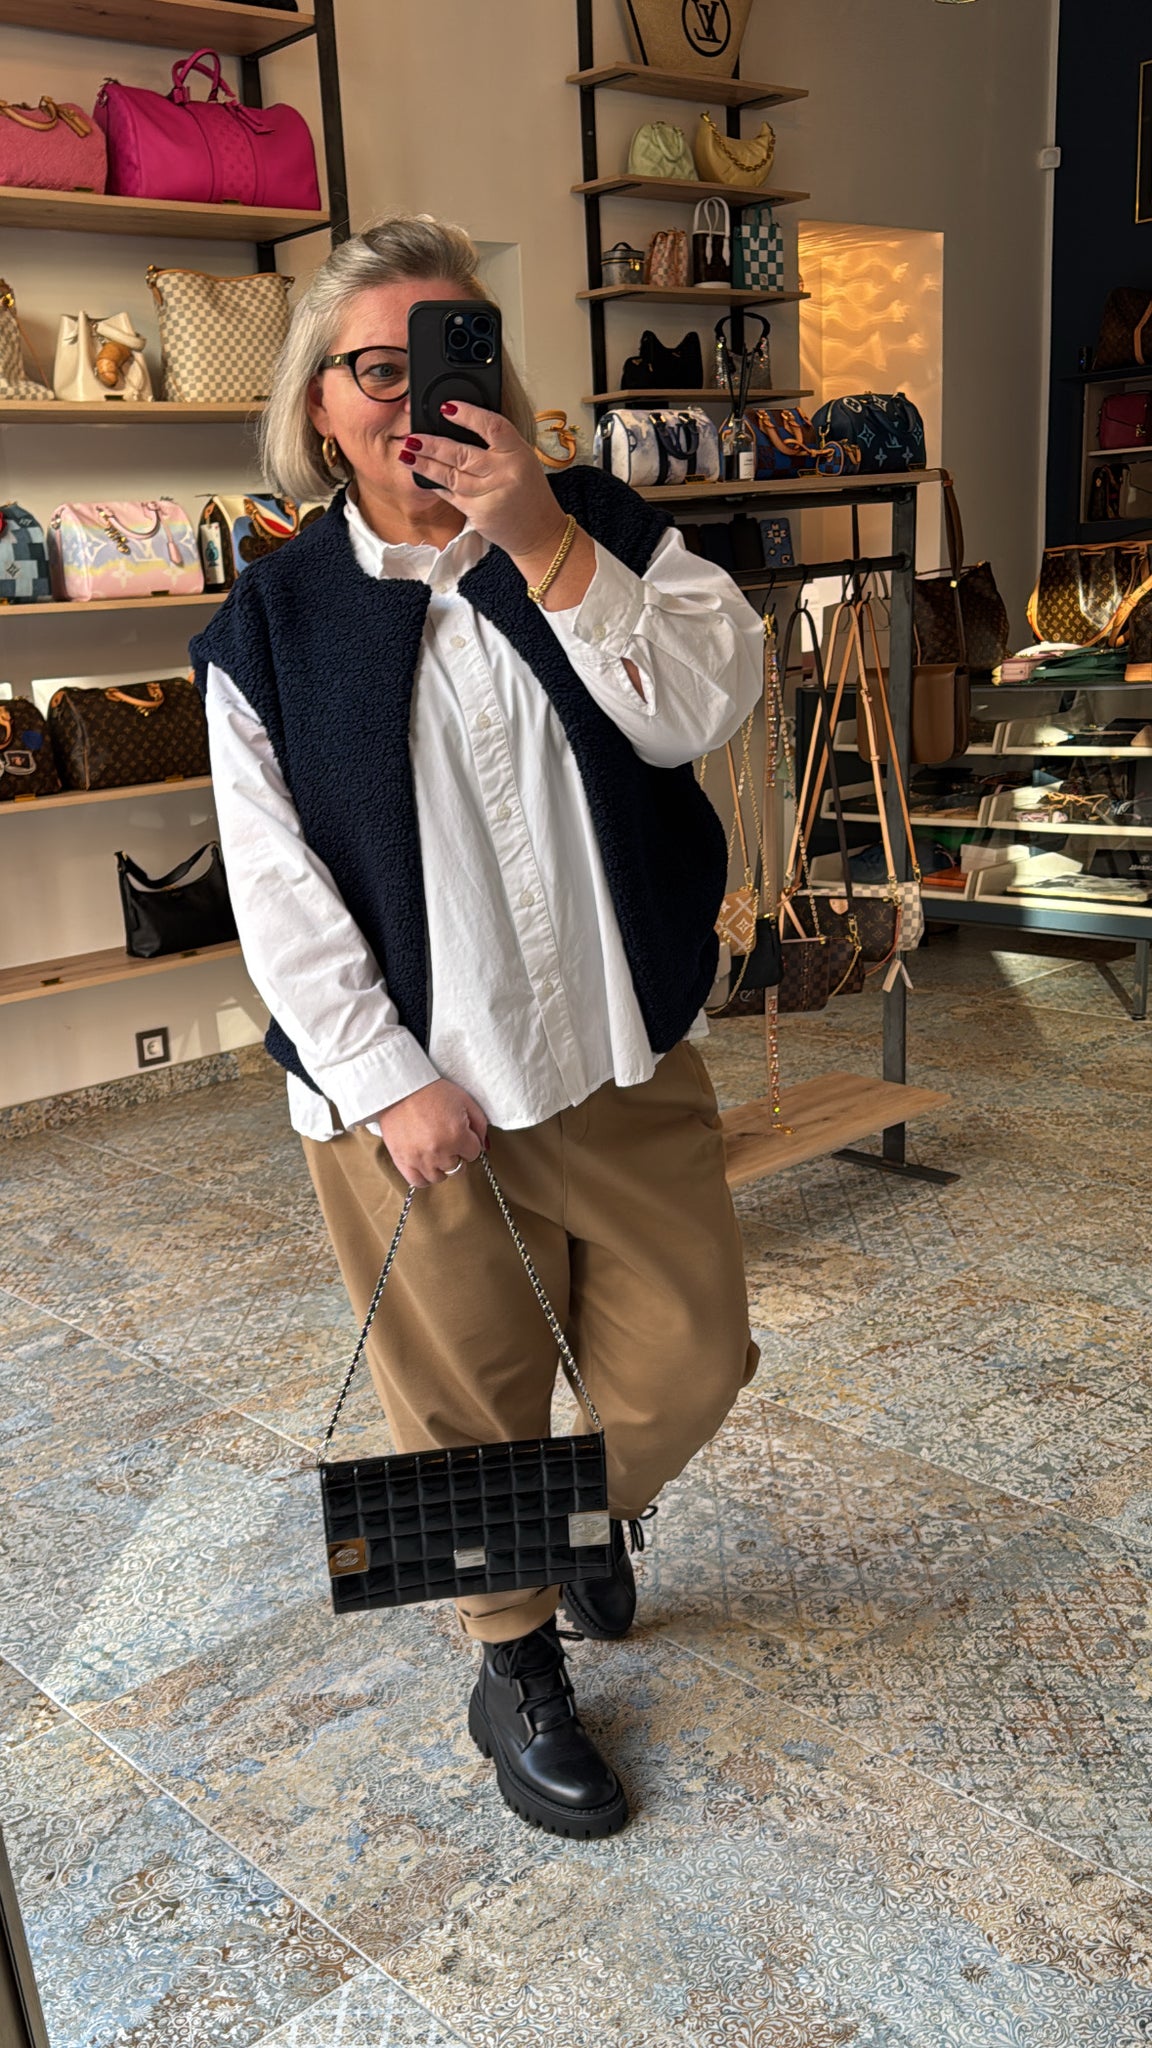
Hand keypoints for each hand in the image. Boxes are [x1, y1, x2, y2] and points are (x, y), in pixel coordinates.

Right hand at [372, 1078, 486, 1189]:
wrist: (400, 1087)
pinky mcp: (402, 1160)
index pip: (473, 1154)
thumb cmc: (431, 1091)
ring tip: (436, 1152)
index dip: (469, 1143)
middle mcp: (439, 1151)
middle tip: (448, 1140)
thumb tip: (483, 1145)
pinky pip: (418, 1181)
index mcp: (456, 1135)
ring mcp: (419, 1158)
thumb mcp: (464, 1100)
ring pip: (439, 1177)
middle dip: (456, 1154)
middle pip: (457, 1167)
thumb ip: (479, 1124)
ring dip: (441, 1167)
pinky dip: (424, 1177)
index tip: (462, 1135)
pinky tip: (425, 1165)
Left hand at [399, 401, 569, 565]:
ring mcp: (489, 495)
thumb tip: (462, 422)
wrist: (540, 532)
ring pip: (450, 475)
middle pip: (462, 454)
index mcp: (518, 453)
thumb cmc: (530, 492)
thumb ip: (497, 443)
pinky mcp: (477, 513)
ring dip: (425, 464)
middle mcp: (504, 473)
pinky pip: (450, 494)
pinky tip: (420, 474)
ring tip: (406, 453)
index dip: (468, 414)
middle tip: (413, 436)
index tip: (447, 407)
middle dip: (433, 444)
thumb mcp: (523, 459)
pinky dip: (434, 484)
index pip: (492, 426)